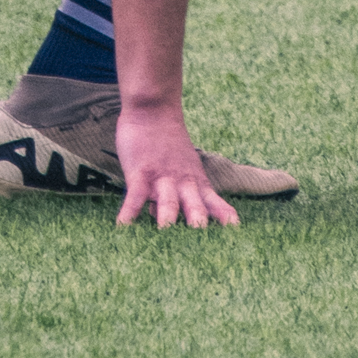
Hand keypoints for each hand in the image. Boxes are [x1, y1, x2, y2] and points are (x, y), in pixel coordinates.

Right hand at [114, 105, 238, 229]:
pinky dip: (129, 211)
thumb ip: (181, 195)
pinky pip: (135, 195)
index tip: (235, 237)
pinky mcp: (140, 172)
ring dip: (169, 220)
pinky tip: (123, 226)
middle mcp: (183, 183)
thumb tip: (167, 218)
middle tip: (205, 247)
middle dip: (200, 225)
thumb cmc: (168, 142)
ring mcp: (162, 178)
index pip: (216, 205)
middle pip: (196, 207)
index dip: (225, 221)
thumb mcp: (185, 168)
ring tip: (167, 237)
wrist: (154, 109)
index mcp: (197, 184)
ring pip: (169, 202)